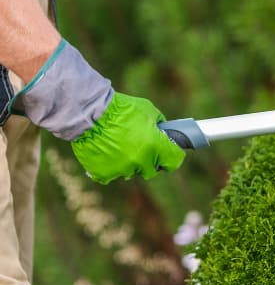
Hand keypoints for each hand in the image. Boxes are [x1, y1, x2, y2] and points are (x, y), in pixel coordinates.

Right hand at [11, 40, 183, 183]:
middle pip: (152, 170)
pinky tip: (107, 153)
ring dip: (129, 164)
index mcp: (155, 146)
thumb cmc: (121, 109)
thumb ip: (159, 125)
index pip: (174, 162)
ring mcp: (122, 169)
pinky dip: (110, 167)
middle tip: (143, 149)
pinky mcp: (104, 174)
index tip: (169, 153)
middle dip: (150, 161)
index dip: (173, 157)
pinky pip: (112, 175)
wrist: (90, 113)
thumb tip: (164, 132)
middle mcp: (140, 161)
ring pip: (131, 173)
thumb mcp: (148, 111)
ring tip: (120, 146)